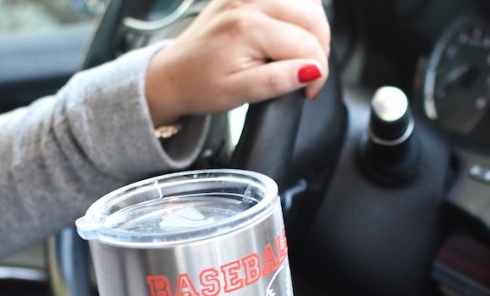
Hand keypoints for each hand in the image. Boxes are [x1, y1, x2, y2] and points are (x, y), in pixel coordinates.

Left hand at [145, 0, 330, 125]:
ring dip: (312, 28)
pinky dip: (298, 11)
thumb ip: (277, 81)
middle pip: (312, 18)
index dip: (317, 73)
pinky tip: (290, 32)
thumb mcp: (237, 93)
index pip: (306, 45)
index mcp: (248, 28)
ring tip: (299, 55)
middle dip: (318, 49)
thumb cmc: (198, 85)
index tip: (309, 92)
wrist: (171, 75)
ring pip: (307, 2)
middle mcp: (249, 3)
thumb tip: (311, 71)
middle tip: (307, 75)